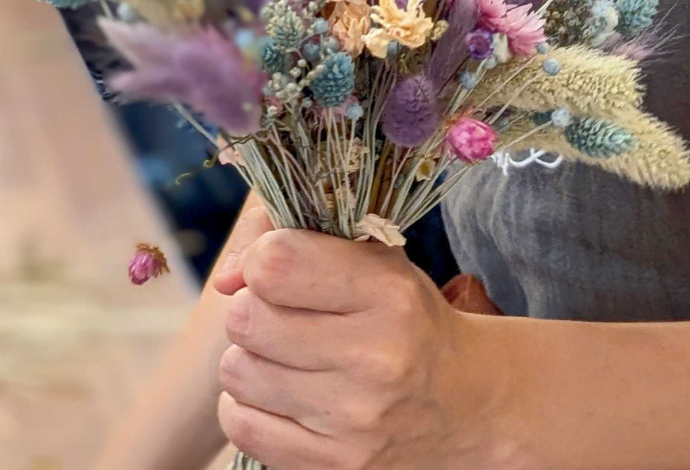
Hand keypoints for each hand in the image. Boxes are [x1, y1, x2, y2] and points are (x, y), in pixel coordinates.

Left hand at [212, 228, 512, 469]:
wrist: (464, 400)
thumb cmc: (404, 315)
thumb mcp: (372, 258)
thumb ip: (293, 242)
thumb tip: (225, 278)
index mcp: (388, 292)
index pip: (276, 264)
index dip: (262, 260)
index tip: (279, 269)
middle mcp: (376, 358)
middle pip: (247, 320)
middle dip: (253, 308)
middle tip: (281, 313)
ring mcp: (356, 420)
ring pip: (237, 372)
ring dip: (250, 358)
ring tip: (285, 354)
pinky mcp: (338, 466)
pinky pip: (243, 426)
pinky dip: (249, 405)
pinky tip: (281, 392)